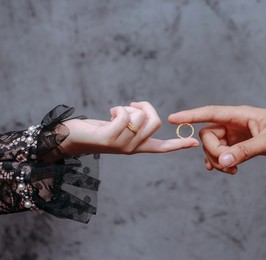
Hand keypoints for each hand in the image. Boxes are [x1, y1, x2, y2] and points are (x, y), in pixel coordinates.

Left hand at [60, 101, 198, 155]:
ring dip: (128, 108)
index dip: (179, 143)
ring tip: (115, 114)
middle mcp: (132, 148)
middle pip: (155, 121)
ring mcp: (121, 145)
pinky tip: (109, 114)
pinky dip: (118, 109)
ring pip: (140, 117)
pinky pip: (125, 115)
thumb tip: (141, 109)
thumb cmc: (96, 130)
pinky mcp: (109, 138)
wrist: (70, 138)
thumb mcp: (120, 126)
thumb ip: (134, 121)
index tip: (195, 142)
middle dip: (145, 107)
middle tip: (130, 105)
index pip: (163, 147)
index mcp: (137, 146)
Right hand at [169, 105, 265, 173]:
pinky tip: (226, 169)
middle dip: (213, 152)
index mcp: (239, 115)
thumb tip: (224, 160)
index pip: (209, 113)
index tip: (172, 119)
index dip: (190, 116)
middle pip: (208, 135)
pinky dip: (221, 161)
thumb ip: (246, 151)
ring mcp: (234, 133)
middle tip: (229, 165)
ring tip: (233, 170)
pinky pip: (221, 152)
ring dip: (218, 160)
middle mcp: (233, 123)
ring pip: (213, 146)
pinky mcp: (237, 143)